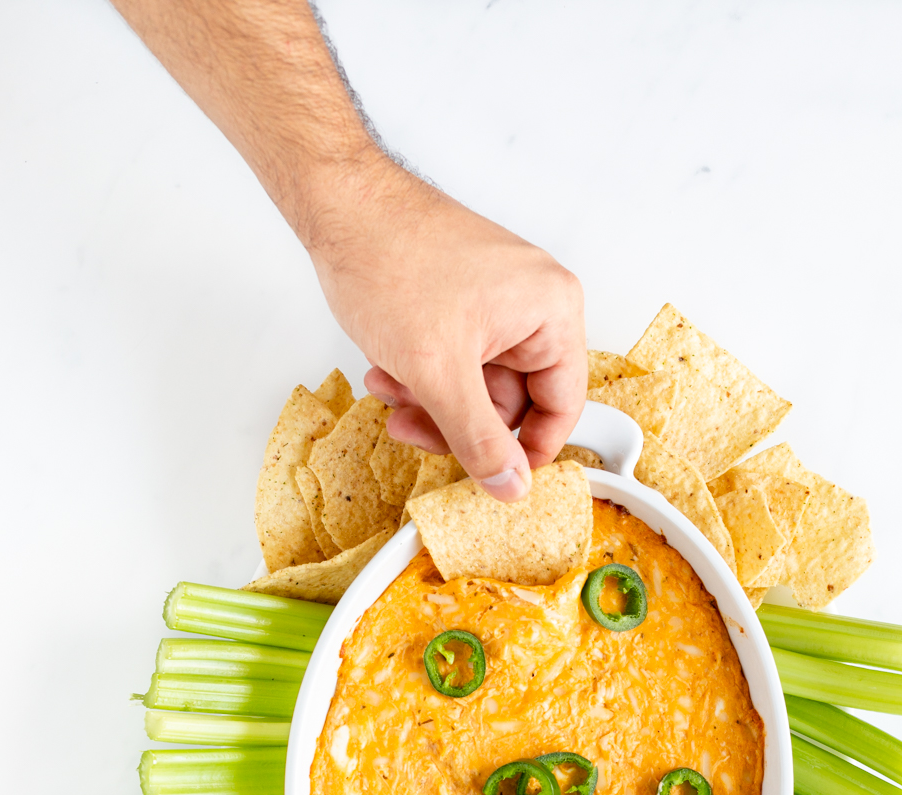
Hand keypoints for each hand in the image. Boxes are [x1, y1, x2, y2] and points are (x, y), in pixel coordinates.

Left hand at [109, 0, 585, 501]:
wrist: (338, 203)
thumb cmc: (390, 257)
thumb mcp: (437, 372)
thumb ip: (479, 439)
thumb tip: (509, 485)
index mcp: (552, 311)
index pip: (563, 407)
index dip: (528, 451)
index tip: (494, 478)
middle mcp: (534, 304)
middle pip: (513, 403)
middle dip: (455, 422)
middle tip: (414, 428)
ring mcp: (498, 302)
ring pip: (476, 388)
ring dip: (429, 402)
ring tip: (391, 390)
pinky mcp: (464, 303)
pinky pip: (455, 363)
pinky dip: (421, 376)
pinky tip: (387, 370)